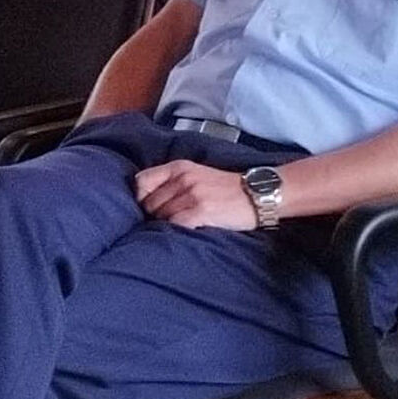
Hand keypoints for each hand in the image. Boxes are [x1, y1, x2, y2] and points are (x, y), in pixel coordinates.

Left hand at [134, 160, 257, 230]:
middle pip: (149, 203)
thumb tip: (147, 200)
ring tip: (180, 226)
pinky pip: (175, 225)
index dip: (140, 198)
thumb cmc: (227, 188)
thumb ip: (173, 181)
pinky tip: (186, 231)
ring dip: (165, 225)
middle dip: (154, 215)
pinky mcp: (201, 211)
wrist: (257, 194)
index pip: (141, 181)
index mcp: (179, 167)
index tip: (149, 207)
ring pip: (161, 216)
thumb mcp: (197, 174)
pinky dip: (175, 231)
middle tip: (168, 221)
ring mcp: (192, 194)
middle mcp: (183, 178)